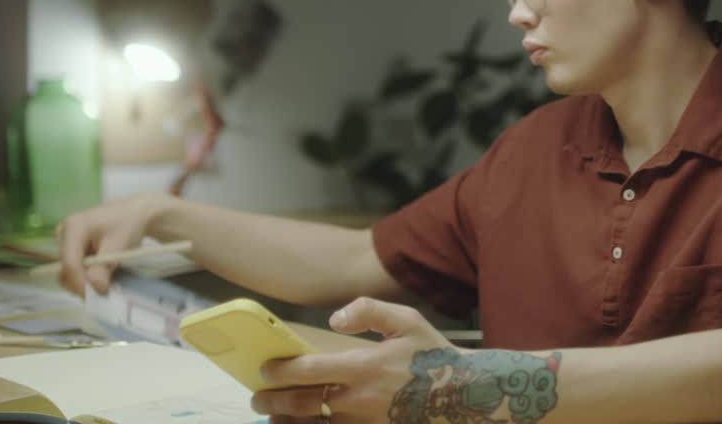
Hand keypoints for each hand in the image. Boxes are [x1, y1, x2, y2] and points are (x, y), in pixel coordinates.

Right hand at [54, 193, 167, 296]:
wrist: (135, 214)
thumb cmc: (128, 225)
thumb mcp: (118, 247)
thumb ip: (103, 268)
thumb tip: (94, 288)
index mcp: (73, 227)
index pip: (69, 262)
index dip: (79, 282)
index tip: (94, 295)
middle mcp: (63, 233)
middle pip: (64, 268)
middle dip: (81, 283)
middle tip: (101, 292)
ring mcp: (65, 240)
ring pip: (67, 271)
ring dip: (83, 281)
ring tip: (104, 284)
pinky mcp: (71, 247)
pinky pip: (73, 267)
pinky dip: (85, 275)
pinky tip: (100, 276)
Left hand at [252, 297, 459, 423]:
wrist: (463, 394)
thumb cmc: (432, 355)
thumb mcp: (407, 320)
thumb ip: (369, 310)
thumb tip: (335, 319)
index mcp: (364, 366)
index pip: (308, 370)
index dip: (279, 371)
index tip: (264, 368)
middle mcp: (359, 398)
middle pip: (302, 404)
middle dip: (272, 401)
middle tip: (258, 396)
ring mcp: (364, 422)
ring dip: (286, 422)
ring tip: (272, 416)